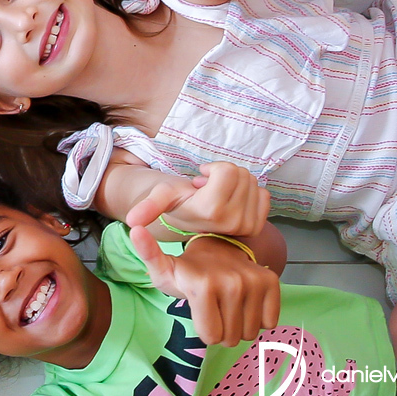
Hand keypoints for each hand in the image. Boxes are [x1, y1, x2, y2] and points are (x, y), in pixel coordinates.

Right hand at [127, 163, 269, 237]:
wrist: (193, 224)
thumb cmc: (179, 203)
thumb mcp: (162, 197)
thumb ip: (149, 207)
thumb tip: (133, 222)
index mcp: (210, 211)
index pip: (228, 171)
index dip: (213, 169)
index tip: (200, 182)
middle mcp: (231, 221)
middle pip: (241, 174)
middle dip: (224, 175)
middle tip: (210, 189)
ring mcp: (246, 226)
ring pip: (252, 182)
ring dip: (236, 184)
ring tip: (219, 196)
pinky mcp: (257, 226)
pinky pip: (264, 194)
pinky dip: (249, 193)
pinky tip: (233, 202)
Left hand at [128, 218, 280, 346]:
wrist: (215, 249)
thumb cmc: (185, 269)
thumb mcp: (162, 268)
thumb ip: (148, 256)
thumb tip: (135, 229)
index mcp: (202, 285)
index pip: (210, 337)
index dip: (204, 329)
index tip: (198, 309)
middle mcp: (231, 283)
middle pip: (230, 338)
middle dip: (221, 329)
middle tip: (213, 307)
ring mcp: (253, 282)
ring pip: (250, 333)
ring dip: (239, 325)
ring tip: (226, 303)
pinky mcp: (270, 281)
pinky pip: (270, 322)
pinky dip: (258, 318)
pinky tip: (244, 301)